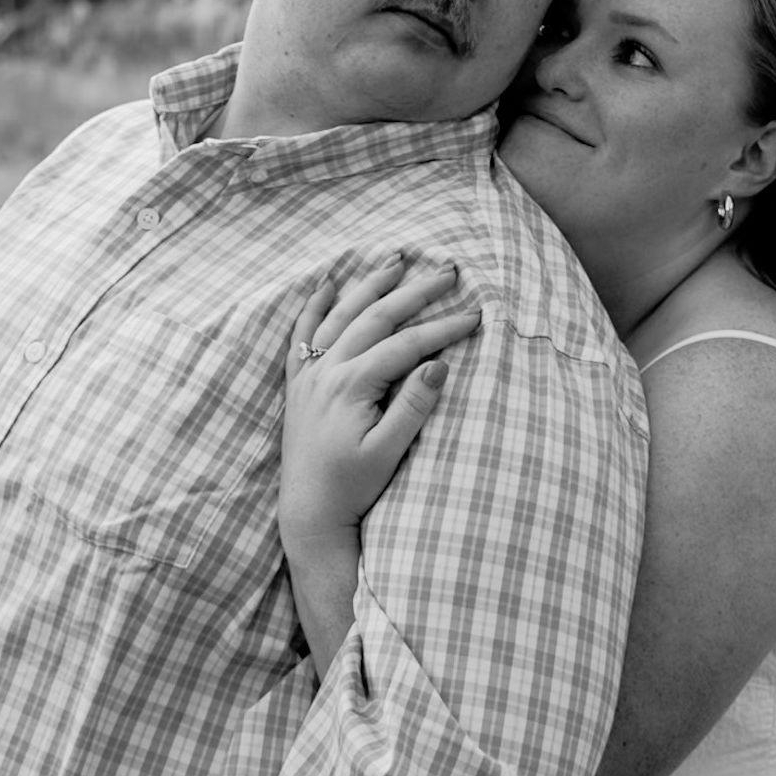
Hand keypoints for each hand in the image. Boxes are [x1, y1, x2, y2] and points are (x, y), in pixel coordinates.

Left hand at [280, 255, 481, 547]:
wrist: (309, 514)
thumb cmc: (352, 488)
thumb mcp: (388, 452)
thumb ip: (413, 407)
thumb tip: (439, 364)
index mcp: (351, 385)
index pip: (405, 345)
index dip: (443, 329)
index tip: (476, 316)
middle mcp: (326, 372)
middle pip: (375, 318)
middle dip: (413, 292)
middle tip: (447, 271)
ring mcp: (310, 376)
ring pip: (341, 316)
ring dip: (370, 286)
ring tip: (396, 261)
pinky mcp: (300, 386)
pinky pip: (303, 335)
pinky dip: (314, 307)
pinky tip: (327, 286)